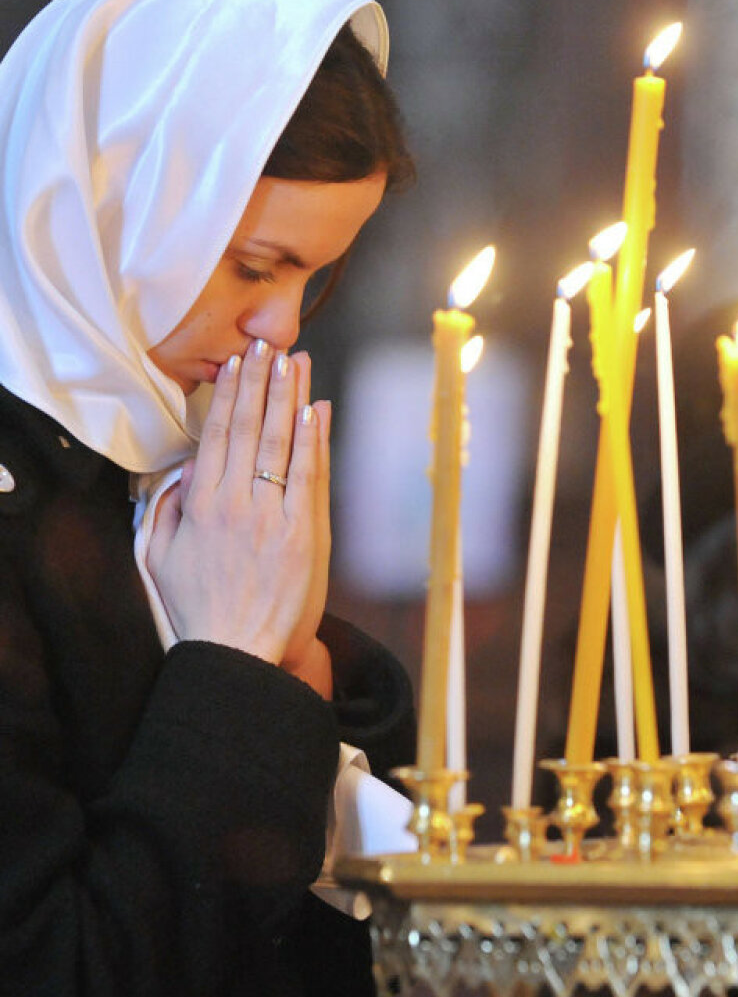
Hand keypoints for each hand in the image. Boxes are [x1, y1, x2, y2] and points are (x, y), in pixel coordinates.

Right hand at [146, 341, 332, 689]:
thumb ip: (168, 510)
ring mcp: (273, 515)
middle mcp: (236, 502)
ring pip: (282, 443)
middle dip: (261, 382)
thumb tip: (183, 472)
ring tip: (297, 362)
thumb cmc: (203, 608)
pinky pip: (309, 476)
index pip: (218, 435)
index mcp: (202, 505)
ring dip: (291, 398)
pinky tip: (317, 410)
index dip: (230, 395)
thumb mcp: (162, 558)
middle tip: (269, 344)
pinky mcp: (304, 533)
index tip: (239, 363)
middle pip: (250, 428)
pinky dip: (314, 440)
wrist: (240, 652)